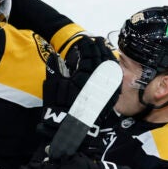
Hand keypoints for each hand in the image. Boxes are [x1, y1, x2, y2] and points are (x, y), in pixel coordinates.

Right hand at [37, 36, 117, 152]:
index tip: (84, 39)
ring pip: (110, 69)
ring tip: (102, 49)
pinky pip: (114, 81)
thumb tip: (55, 55)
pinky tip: (111, 67)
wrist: (68, 129)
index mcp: (84, 75)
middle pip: (101, 59)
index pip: (88, 55)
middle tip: (95, 40)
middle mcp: (98, 81)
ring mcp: (106, 90)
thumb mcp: (53, 85)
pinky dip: (112, 72)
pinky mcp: (109, 99)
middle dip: (98, 48)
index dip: (86, 45)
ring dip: (107, 57)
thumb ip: (55, 68)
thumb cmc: (57, 107)